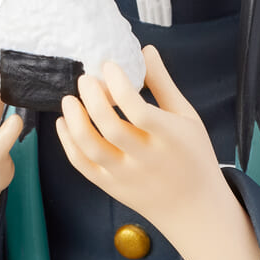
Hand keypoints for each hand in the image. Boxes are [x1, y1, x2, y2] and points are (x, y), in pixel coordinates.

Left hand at [55, 45, 226, 238]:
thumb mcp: (187, 118)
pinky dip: (69, 143)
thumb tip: (146, 50)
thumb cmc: (193, 156)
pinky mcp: (112, 188)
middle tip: (85, 79)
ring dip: (75, 120)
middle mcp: (147, 159)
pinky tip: (65, 123)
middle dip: (92, 98)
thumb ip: (163, 84)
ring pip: (92, 148)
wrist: (194, 209)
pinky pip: (83, 166)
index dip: (120, 85)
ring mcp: (127, 176)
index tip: (108, 65)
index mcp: (170, 138)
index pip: (139, 110)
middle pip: (111, 128)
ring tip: (69, 99)